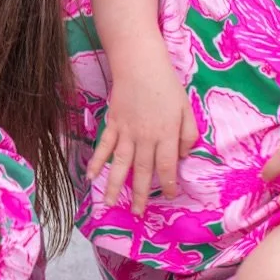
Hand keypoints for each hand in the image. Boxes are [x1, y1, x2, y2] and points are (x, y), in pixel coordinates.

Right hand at [85, 59, 197, 215]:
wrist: (140, 65)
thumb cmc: (167, 87)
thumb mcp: (187, 108)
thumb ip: (189, 134)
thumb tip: (184, 156)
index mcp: (166, 134)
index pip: (167, 166)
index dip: (168, 183)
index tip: (169, 196)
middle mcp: (145, 137)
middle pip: (143, 170)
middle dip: (141, 194)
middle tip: (138, 214)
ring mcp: (126, 132)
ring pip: (120, 164)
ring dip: (114, 185)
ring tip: (109, 204)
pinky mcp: (112, 124)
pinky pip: (104, 146)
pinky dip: (96, 161)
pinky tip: (90, 176)